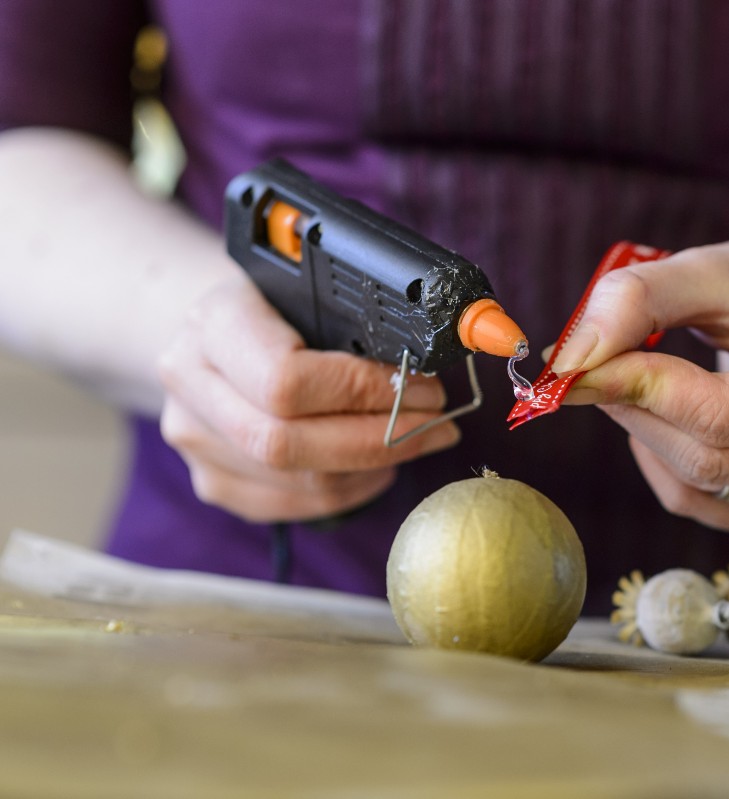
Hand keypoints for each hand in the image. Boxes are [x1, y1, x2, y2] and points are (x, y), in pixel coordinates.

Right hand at [158, 275, 458, 522]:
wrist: (215, 325)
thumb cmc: (279, 300)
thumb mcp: (312, 284)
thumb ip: (359, 317)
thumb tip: (440, 350)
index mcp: (214, 321)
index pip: (286, 380)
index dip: (366, 392)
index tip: (426, 388)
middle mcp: (189, 382)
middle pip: (288, 444)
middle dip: (381, 439)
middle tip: (439, 425)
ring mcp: (193, 438)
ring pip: (297, 482)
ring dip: (373, 467)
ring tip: (417, 440)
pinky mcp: (210, 479)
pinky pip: (290, 504)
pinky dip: (347, 491)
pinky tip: (377, 467)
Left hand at [550, 221, 728, 531]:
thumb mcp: (719, 269)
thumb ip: (642, 300)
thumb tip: (570, 360)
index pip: (720, 417)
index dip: (638, 388)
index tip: (572, 364)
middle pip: (706, 458)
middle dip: (635, 409)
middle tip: (591, 365)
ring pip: (699, 483)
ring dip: (645, 431)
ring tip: (637, 375)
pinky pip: (703, 504)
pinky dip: (664, 461)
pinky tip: (662, 414)